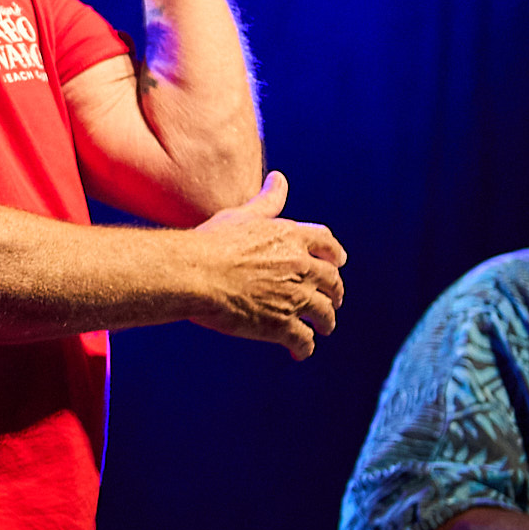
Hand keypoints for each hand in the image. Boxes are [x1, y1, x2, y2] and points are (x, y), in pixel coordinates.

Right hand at [187, 172, 346, 359]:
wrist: (192, 274)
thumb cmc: (210, 243)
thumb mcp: (240, 215)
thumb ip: (266, 201)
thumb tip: (279, 178)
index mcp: (291, 237)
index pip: (328, 245)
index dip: (333, 256)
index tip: (336, 264)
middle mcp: (300, 266)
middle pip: (332, 282)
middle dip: (333, 294)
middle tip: (330, 302)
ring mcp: (294, 297)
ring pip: (324, 314)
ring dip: (325, 322)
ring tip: (320, 329)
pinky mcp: (281, 325)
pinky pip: (304, 340)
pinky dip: (304, 347)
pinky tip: (298, 351)